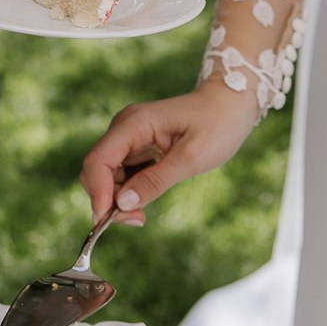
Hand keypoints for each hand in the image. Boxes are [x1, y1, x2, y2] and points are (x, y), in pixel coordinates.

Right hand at [80, 82, 256, 224]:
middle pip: (96, 169)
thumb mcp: (191, 158)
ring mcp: (129, 136)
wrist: (230, 104)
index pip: (98, 160)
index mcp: (134, 124)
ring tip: (142, 216)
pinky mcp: (136, 144)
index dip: (97, 193)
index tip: (107, 221)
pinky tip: (144, 200)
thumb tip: (122, 204)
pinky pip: (121, 171)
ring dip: (117, 198)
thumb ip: (155, 181)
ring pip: (106, 174)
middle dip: (107, 199)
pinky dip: (127, 190)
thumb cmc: (217, 125)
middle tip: (136, 221)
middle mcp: (124, 127)